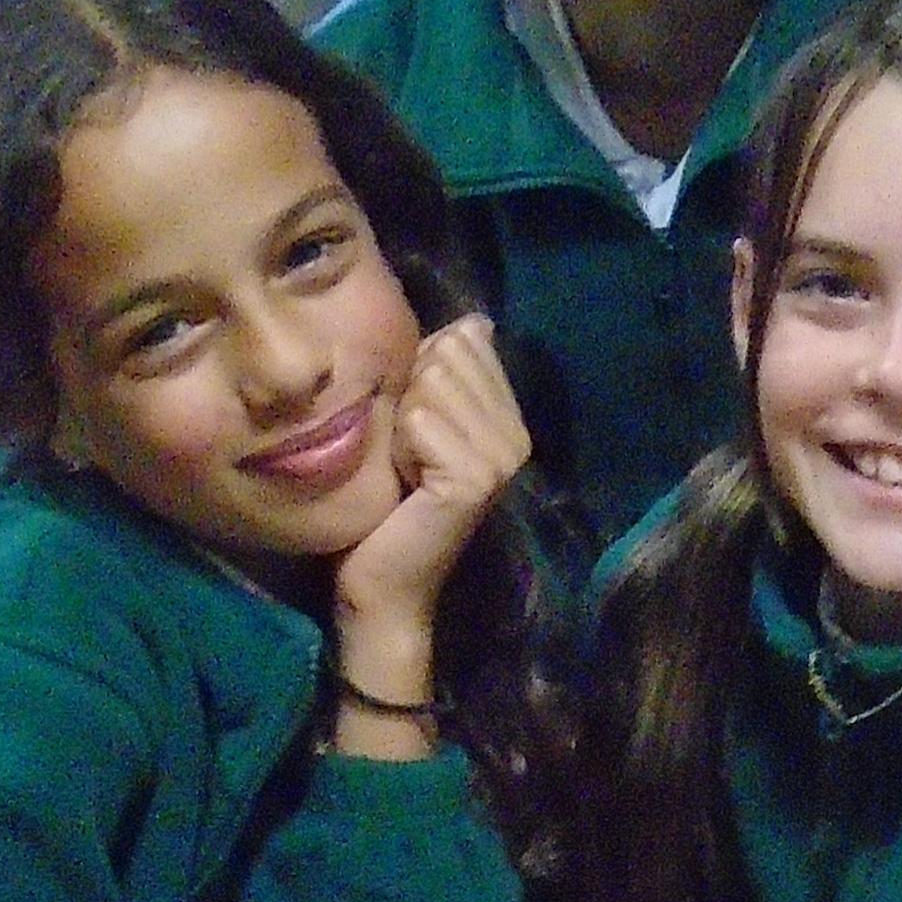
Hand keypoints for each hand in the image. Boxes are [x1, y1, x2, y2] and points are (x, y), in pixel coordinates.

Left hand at [327, 315, 531, 701]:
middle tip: (409, 454)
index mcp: (511, 418)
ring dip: (401, 422)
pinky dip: (399, 447)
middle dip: (410, 395)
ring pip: (432, 382)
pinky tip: (406, 483)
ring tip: (407, 467)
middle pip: (447, 355)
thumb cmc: (388, 501)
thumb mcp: (418, 421)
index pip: (466, 340)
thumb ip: (442, 373)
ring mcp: (502, 458)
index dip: (421, 375)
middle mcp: (518, 436)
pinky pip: (421, 420)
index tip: (417, 434)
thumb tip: (474, 322)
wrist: (382, 579)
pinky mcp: (476, 479)